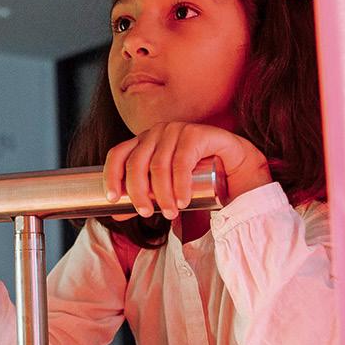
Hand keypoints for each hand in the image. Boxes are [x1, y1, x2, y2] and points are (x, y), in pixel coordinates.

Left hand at [102, 122, 271, 219]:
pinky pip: (182, 161)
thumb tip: (115, 214)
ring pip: (159, 165)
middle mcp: (156, 132)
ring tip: (170, 214)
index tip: (113, 199)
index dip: (112, 176)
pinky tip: (183, 201)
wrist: (232, 169)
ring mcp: (176, 130)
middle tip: (147, 214)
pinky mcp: (196, 133)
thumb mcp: (163, 190)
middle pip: (137, 163)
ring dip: (163, 194)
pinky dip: (180, 185)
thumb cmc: (194, 179)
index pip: (118, 154)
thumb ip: (143, 199)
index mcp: (143, 142)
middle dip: (139, 192)